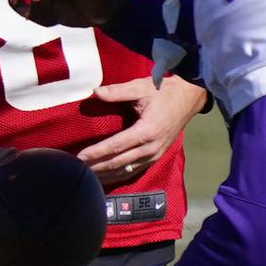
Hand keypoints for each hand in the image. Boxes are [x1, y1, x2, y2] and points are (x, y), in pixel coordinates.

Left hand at [77, 74, 207, 185]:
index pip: (116, 146)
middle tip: (76, 169)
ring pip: (125, 170)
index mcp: (146, 131)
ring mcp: (154, 155)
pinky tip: (105, 178)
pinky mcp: (156, 157)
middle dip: (96, 167)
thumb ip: (118, 91)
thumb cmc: (164, 91)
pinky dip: (118, 176)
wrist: (189, 98)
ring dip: (105, 175)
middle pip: (118, 163)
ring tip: (86, 177)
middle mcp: (150, 148)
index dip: (96, 152)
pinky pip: (134, 171)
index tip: (79, 157)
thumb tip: (95, 92)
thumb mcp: (141, 87)